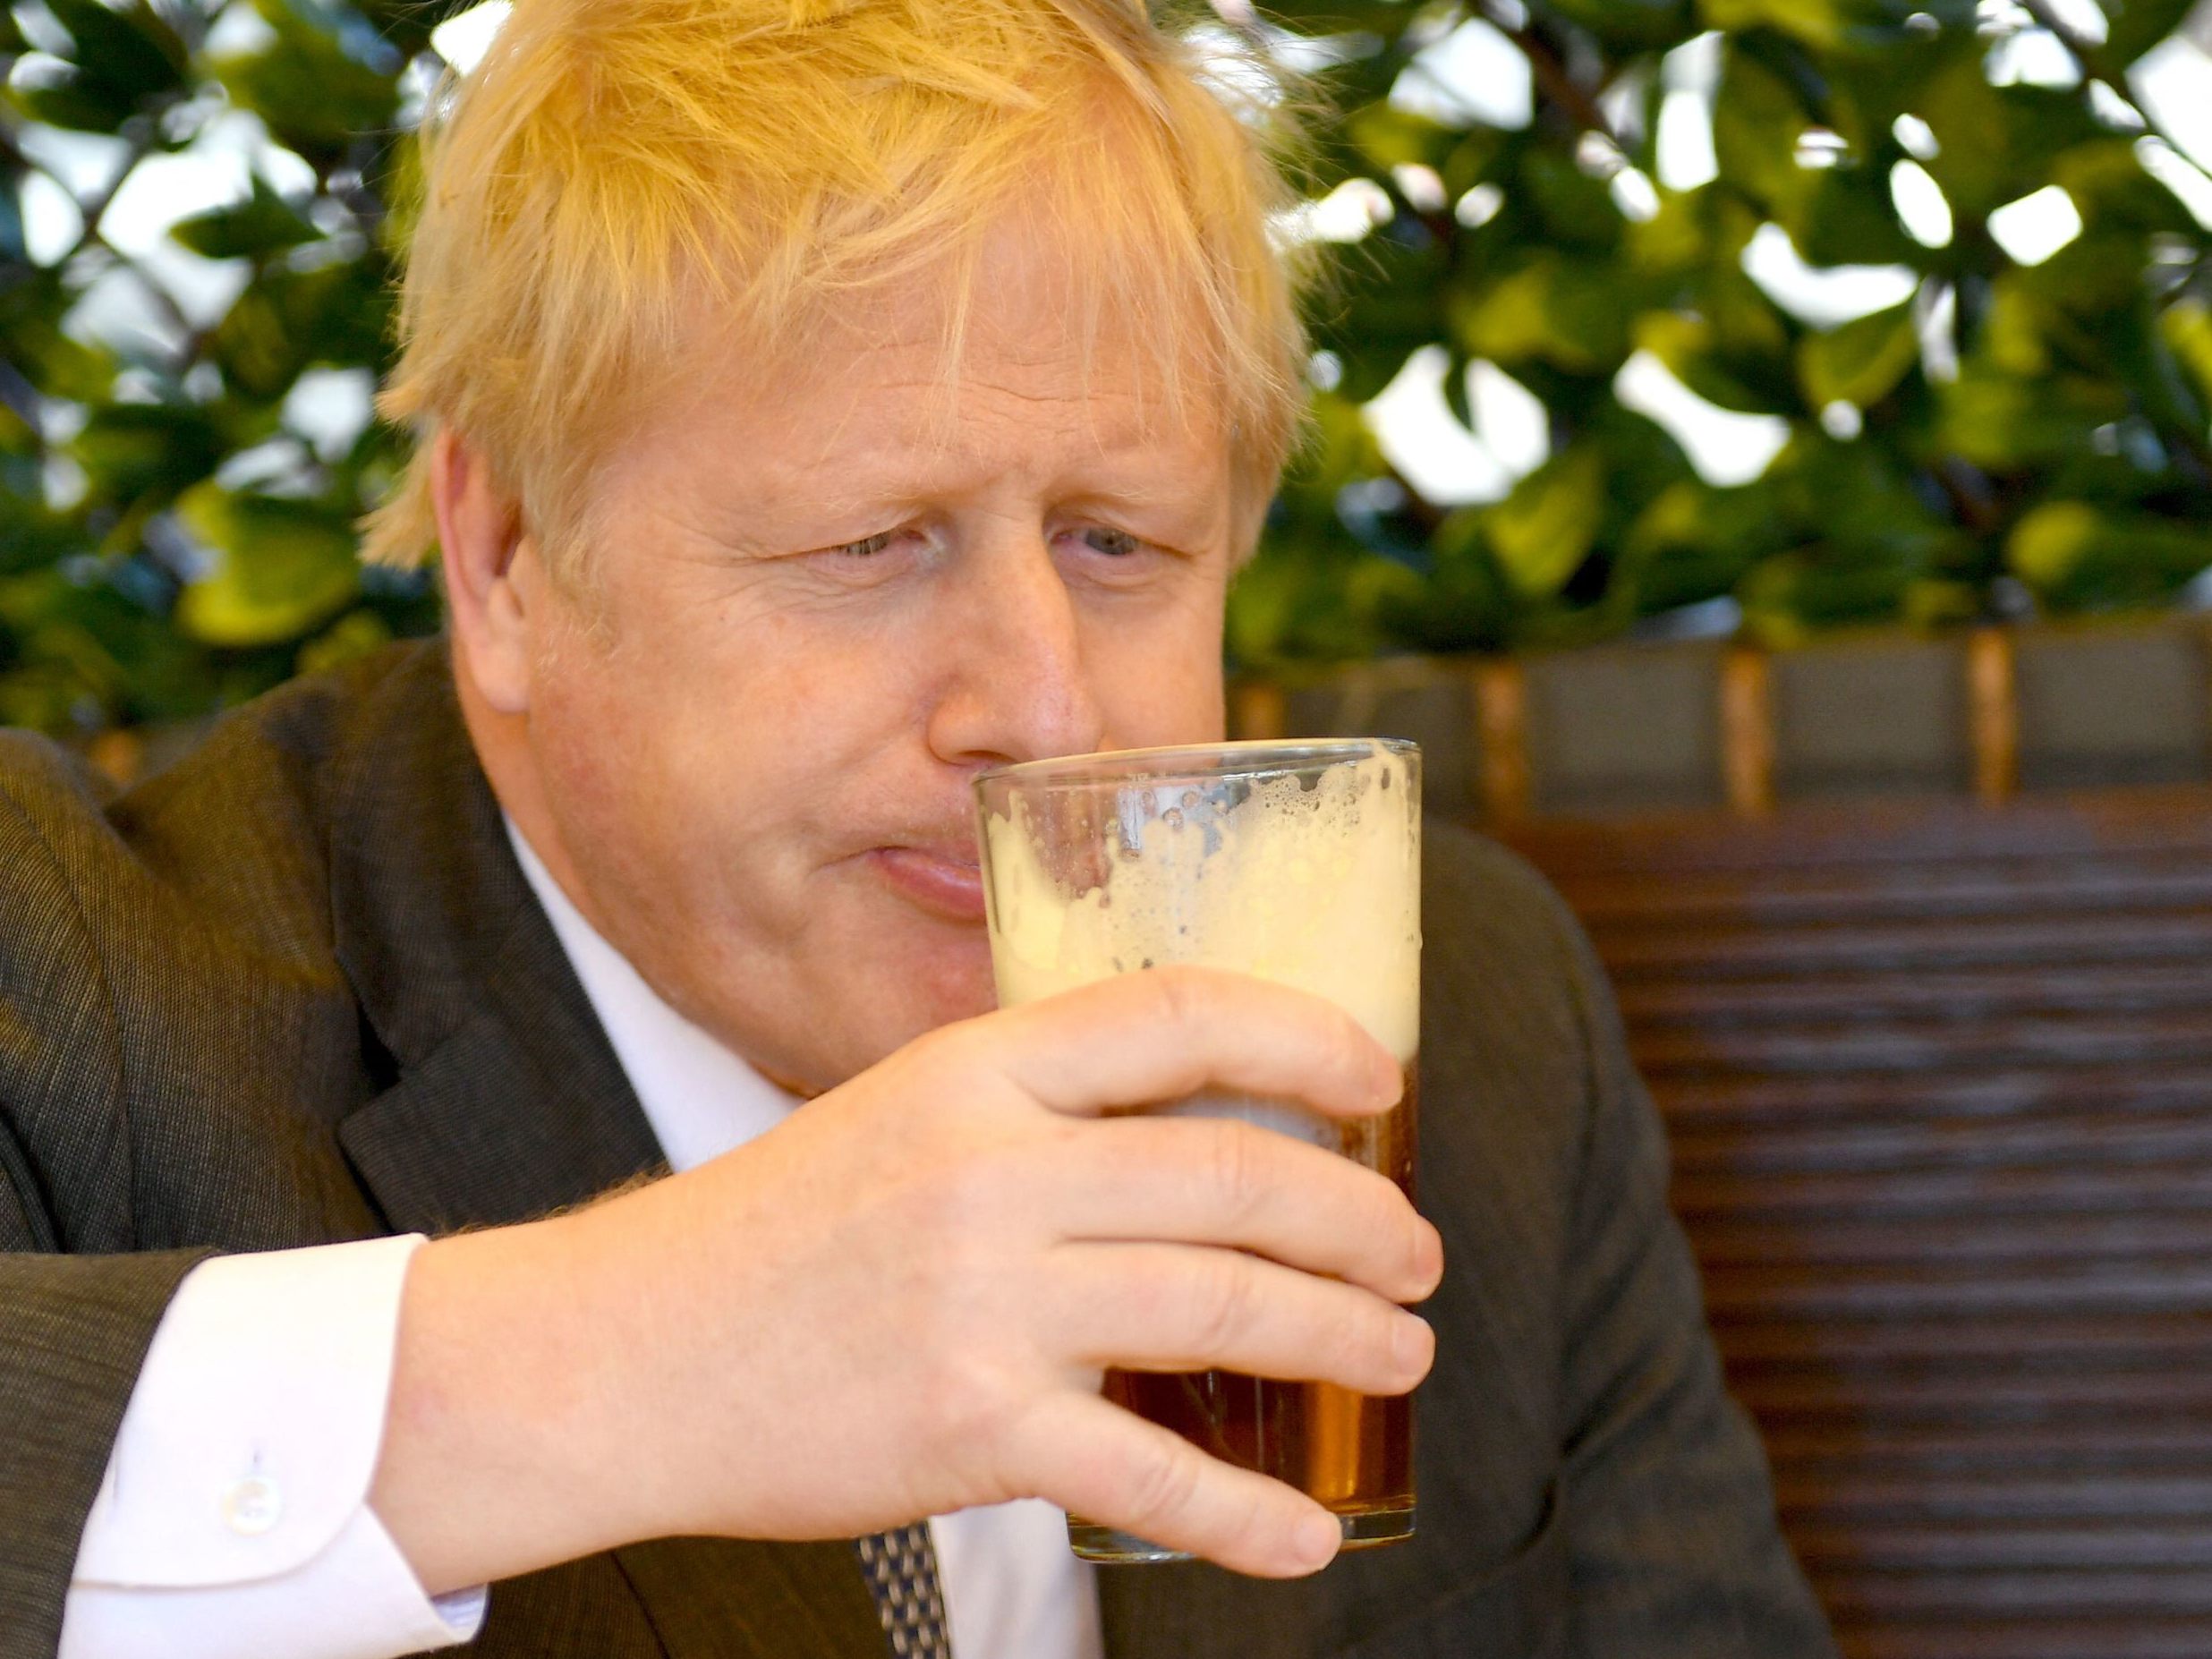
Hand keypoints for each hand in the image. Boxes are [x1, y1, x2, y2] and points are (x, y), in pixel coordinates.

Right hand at [373, 967, 1440, 1589]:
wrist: (621, 1355)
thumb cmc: (769, 1236)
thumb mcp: (895, 1120)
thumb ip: (1028, 1116)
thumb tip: (1190, 1146)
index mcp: (973, 1069)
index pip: (1175, 1012)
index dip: (1302, 1035)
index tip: (1379, 1080)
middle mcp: (989, 1167)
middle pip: (1231, 1174)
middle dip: (1357, 1220)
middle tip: (1415, 1257)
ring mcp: (982, 1297)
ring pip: (1220, 1306)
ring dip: (1340, 1337)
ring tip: (1400, 1357)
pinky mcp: (967, 1425)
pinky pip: (1150, 1472)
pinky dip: (1246, 1513)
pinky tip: (1306, 1536)